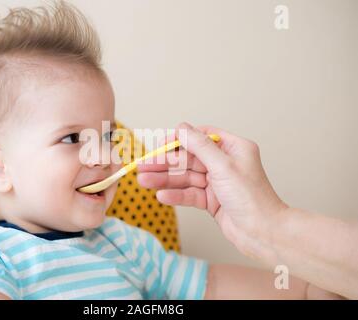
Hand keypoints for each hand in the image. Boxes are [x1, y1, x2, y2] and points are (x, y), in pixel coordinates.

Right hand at [137, 122, 287, 255]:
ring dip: (165, 180)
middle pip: (188, 159)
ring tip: (144, 182)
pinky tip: (162, 196)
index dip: (178, 140)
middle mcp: (225, 163)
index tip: (159, 145)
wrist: (263, 233)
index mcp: (233, 148)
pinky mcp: (212, 200)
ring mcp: (217, 182)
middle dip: (165, 164)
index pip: (200, 137)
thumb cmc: (252, 198)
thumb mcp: (223, 166)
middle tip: (143, 166)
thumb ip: (200, 146)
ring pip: (186, 177)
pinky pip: (190, 194)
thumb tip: (182, 128)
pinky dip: (176, 195)